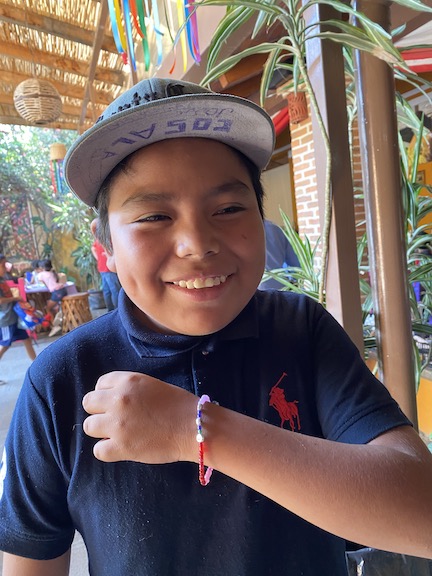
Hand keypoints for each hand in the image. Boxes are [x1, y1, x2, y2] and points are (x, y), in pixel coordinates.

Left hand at [82, 371, 196, 463]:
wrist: (194, 427)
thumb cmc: (178, 405)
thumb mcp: (151, 385)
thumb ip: (129, 389)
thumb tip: (110, 400)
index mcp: (127, 381)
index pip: (100, 384)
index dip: (107, 394)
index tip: (117, 403)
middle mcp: (118, 400)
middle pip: (88, 403)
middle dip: (99, 411)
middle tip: (114, 418)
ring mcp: (117, 424)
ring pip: (89, 426)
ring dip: (101, 430)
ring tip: (117, 434)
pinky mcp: (121, 447)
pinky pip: (98, 450)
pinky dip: (107, 450)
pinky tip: (120, 448)